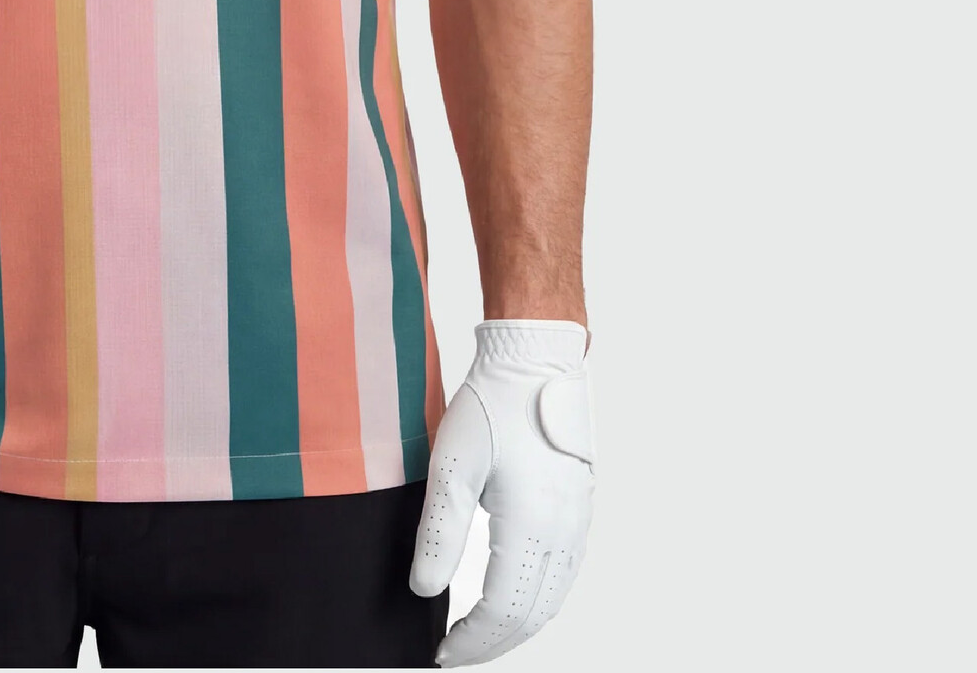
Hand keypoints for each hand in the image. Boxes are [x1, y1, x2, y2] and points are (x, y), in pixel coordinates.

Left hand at [410, 320, 593, 665]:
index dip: (473, 641)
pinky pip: (563, 574)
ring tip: (478, 635)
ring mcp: (577, 521)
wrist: (536, 360)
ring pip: (552, 598)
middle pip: (533, 615)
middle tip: (455, 653)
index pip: (505, 612)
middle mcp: (564, 532)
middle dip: (494, 643)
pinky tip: (512, 597)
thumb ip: (439, 532)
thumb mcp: (451, 465)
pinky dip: (536, 599)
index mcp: (533, 526)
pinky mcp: (579, 508)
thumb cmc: (492, 404)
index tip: (441, 655)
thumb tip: (424, 589)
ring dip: (516, 626)